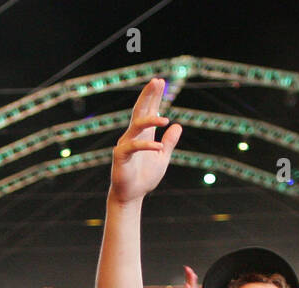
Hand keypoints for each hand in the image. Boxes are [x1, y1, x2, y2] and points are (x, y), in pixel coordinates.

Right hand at [109, 78, 181, 204]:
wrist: (132, 195)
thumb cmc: (145, 177)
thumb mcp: (163, 157)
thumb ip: (170, 142)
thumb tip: (178, 126)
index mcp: (143, 134)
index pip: (148, 110)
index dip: (154, 96)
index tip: (160, 82)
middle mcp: (133, 135)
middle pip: (140, 111)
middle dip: (148, 96)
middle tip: (157, 81)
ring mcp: (125, 144)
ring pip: (136, 126)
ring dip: (150, 120)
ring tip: (165, 120)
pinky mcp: (121, 156)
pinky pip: (134, 147)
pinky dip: (147, 146)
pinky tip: (159, 146)